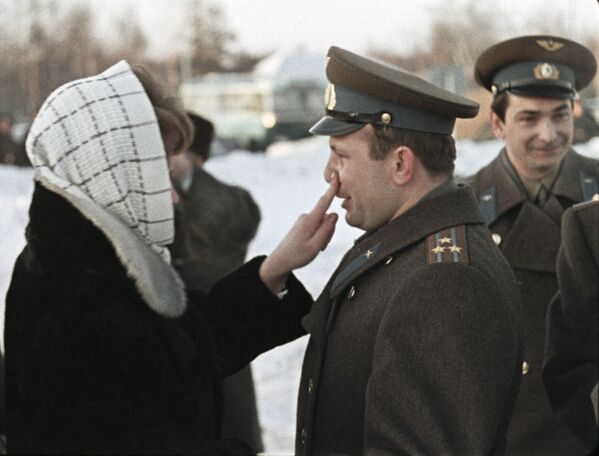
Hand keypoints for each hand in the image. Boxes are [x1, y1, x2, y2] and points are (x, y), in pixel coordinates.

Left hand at [259, 173, 338, 293]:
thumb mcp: (316, 245)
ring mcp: (304, 220)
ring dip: (324, 236)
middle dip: (329, 231)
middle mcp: (307, 217)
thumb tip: (334, 214)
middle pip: (328, 218)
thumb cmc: (298, 255)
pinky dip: (319, 237)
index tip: (336, 174)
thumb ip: (327, 229)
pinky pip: (318, 228)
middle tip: (320, 246)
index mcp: (310, 220)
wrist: (280, 261)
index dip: (332, 189)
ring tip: (314, 248)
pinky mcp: (303, 225)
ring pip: (324, 225)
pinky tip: (312, 247)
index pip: (324, 201)